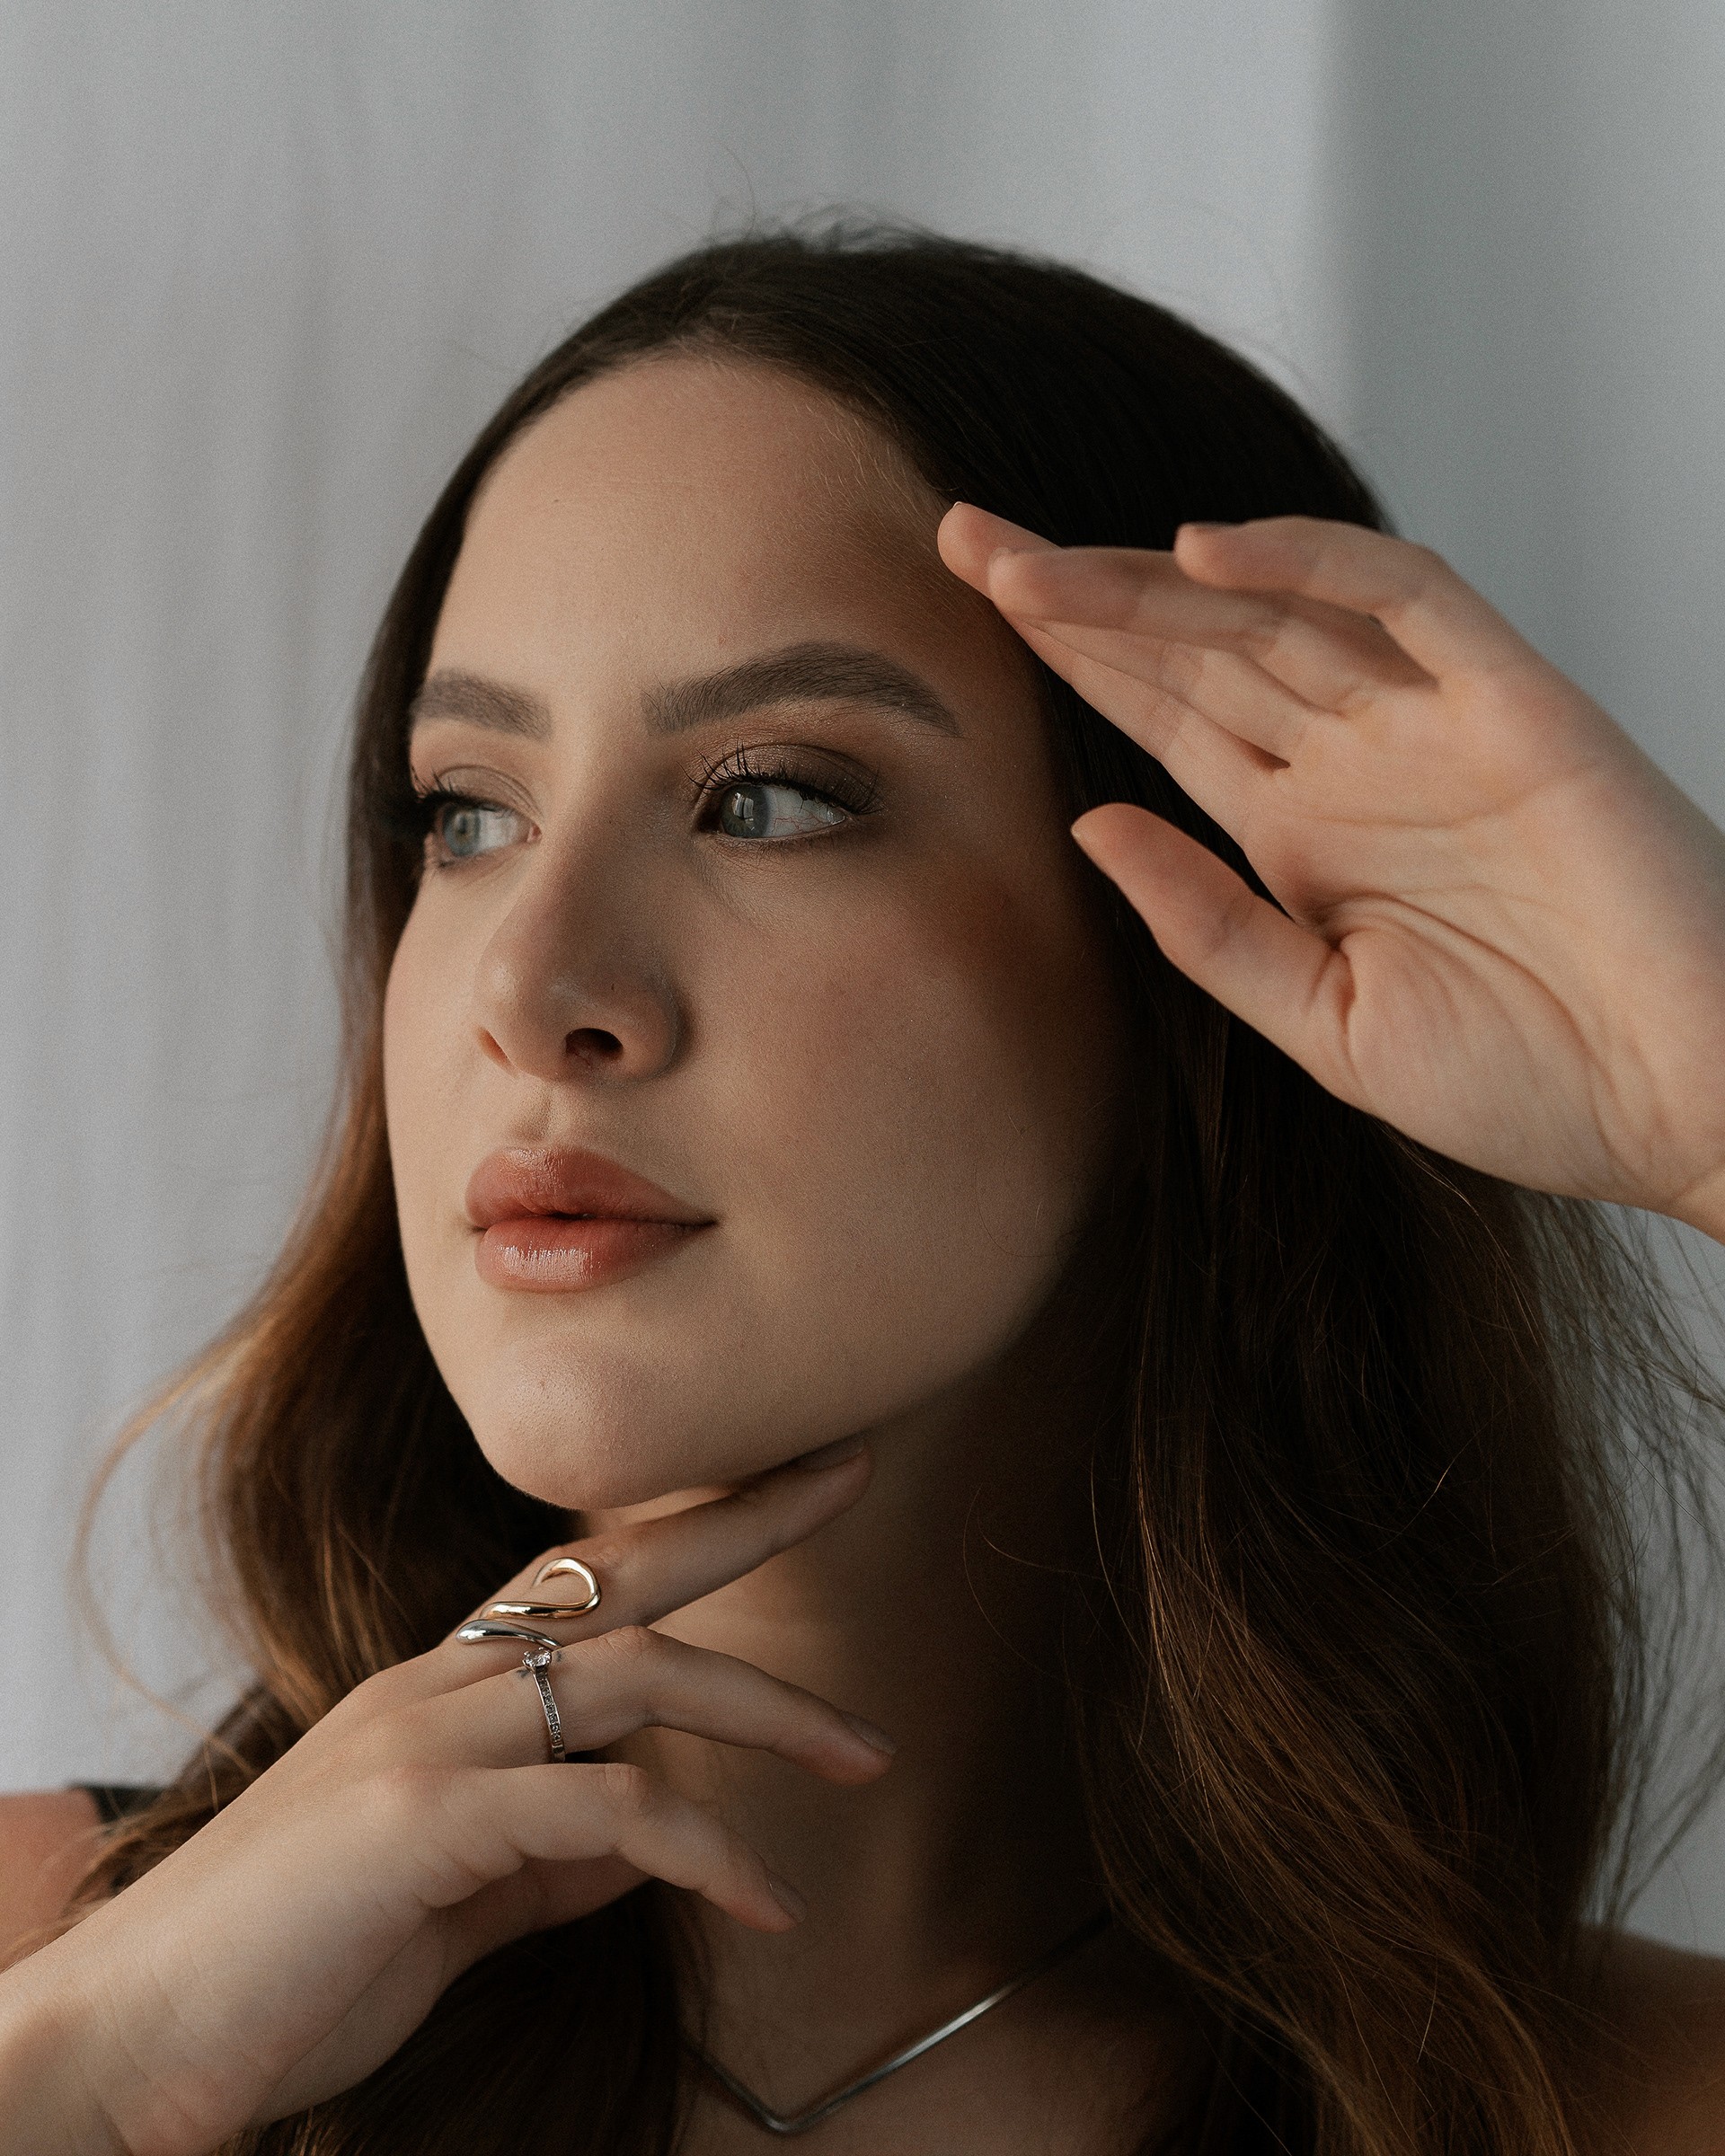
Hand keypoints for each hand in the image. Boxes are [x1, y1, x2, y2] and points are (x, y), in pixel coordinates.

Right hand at [0, 1444, 884, 2155]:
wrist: (128, 2043)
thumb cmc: (286, 1974)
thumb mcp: (450, 1902)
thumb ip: (549, 1859)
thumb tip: (647, 1839)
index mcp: (436, 1692)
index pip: (579, 1572)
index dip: (685, 1518)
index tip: (784, 1479)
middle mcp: (434, 1686)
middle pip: (619, 1572)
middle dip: (745, 1515)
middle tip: (855, 1473)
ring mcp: (425, 1740)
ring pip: (635, 1674)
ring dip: (767, 1708)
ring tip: (868, 1756)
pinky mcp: (423, 1819)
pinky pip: (607, 1813)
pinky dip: (702, 1850)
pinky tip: (765, 1904)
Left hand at [942, 504, 1724, 1238]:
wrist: (1691, 1104)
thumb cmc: (1533, 1080)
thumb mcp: (1328, 1022)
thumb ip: (1209, 926)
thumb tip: (1089, 830)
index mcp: (1301, 833)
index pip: (1161, 716)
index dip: (1068, 658)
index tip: (966, 610)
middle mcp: (1354, 760)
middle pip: (1193, 647)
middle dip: (1076, 595)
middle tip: (962, 539)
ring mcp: (1431, 723)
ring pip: (1272, 612)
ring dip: (1152, 579)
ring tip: (1029, 560)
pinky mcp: (1516, 702)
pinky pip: (1407, 599)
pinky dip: (1313, 564)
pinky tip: (1206, 550)